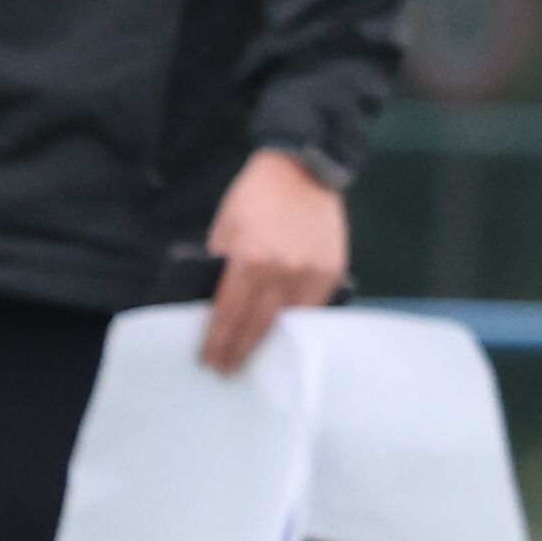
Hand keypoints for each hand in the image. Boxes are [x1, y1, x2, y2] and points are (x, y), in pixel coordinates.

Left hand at [201, 147, 350, 372]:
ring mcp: (312, 273)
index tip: (208, 360)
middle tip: (226, 369)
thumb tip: (215, 306)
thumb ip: (222, 268)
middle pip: (258, 326)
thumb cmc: (253, 198)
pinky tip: (283, 331)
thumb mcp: (224, 230)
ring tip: (254, 357)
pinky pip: (313, 308)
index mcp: (250, 260)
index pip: (229, 315)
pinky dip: (297, 322)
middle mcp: (283, 272)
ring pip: (289, 322)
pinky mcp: (333, 272)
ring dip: (270, 342)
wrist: (301, 171)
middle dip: (239, 350)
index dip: (217, 341)